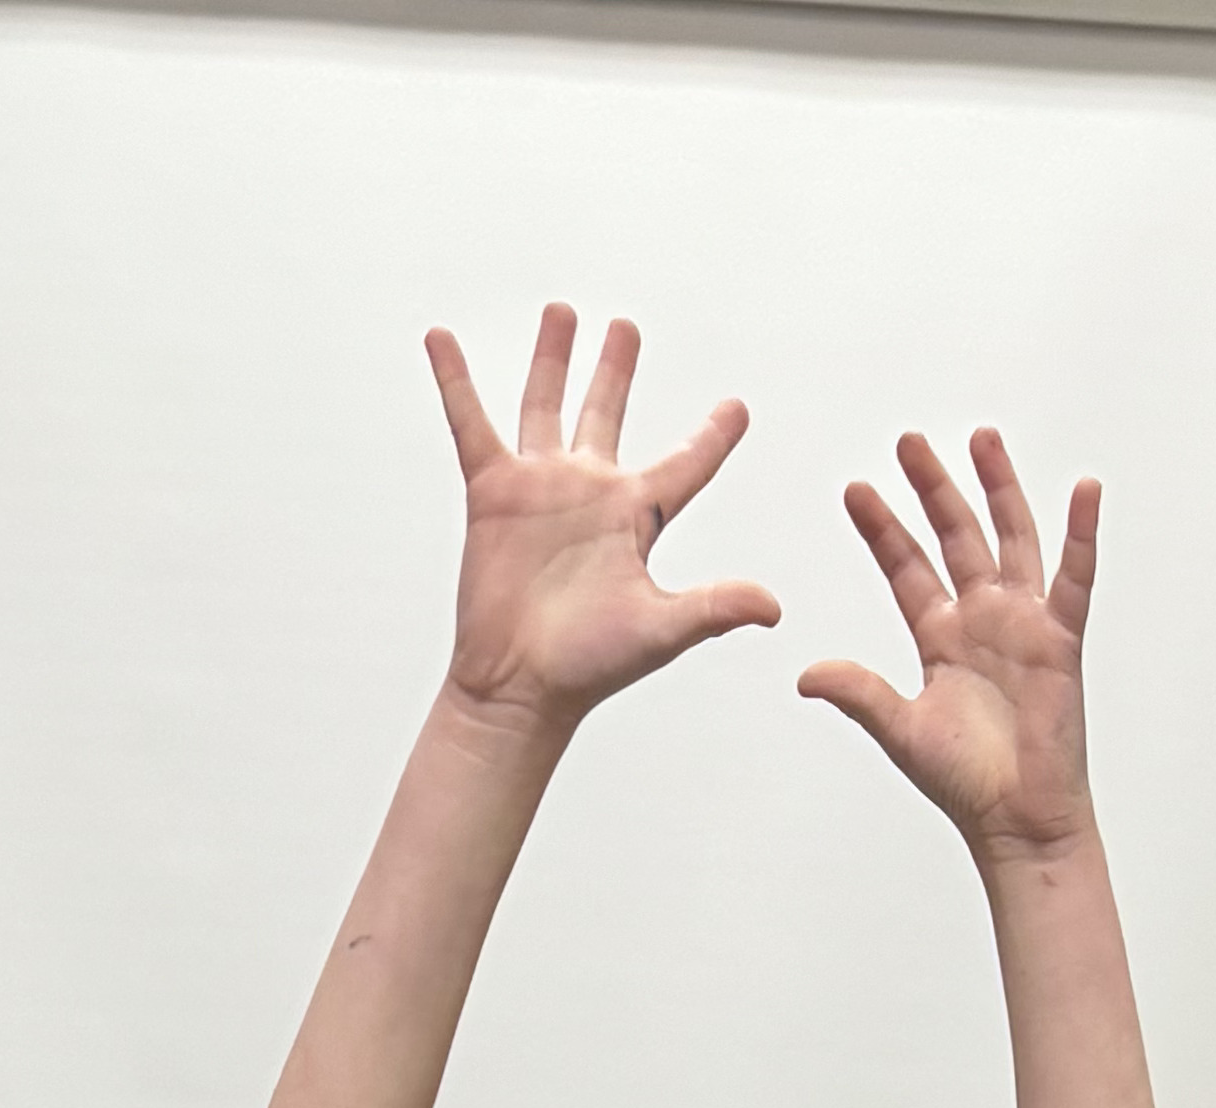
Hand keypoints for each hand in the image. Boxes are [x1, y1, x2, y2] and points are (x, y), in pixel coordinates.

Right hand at [429, 306, 777, 734]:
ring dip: (553, 359)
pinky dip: (455, 382)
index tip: (737, 407)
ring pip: (547, 406)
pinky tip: (441, 337)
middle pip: (608, 415)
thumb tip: (774, 608)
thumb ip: (715, 608)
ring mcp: (540, 488)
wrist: (521, 687)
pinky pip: (472, 425)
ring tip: (562, 312)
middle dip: (616, 371)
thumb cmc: (590, 666)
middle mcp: (590, 493)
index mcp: (638, 518)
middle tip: (625, 328)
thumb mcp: (662, 630)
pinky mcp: (493, 493)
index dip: (713, 438)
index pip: (686, 466)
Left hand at [803, 430, 1101, 861]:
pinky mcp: (1061, 640)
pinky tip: (1085, 491)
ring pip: (1010, 538)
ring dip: (998, 488)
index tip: (856, 490)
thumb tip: (806, 675)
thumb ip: (859, 695)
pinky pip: (1075, 579)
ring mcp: (1023, 624)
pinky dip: (1083, 536)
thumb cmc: (967, 782)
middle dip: (933, 489)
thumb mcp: (902, 732)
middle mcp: (981, 620)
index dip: (883, 529)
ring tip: (983, 438)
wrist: (1017, 819)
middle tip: (909, 441)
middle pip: (955, 536)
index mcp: (940, 637)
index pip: (907, 568)